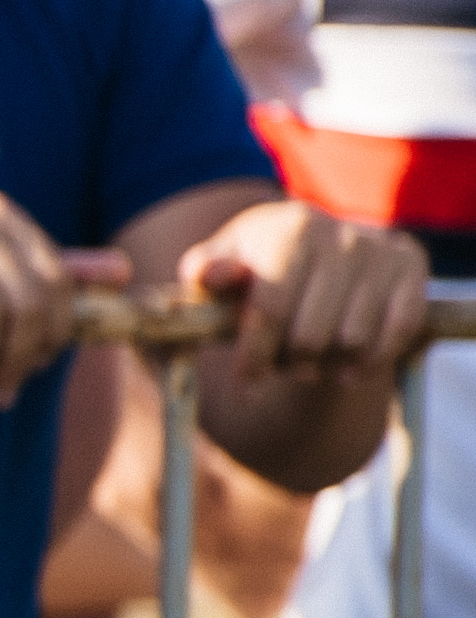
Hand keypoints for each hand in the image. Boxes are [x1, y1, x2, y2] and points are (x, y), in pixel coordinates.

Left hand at [180, 197, 436, 391]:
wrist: (318, 247)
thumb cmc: (259, 267)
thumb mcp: (224, 266)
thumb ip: (206, 273)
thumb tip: (211, 274)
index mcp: (289, 229)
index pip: (269, 309)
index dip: (254, 356)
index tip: (246, 389)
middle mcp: (339, 234)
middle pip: (311, 334)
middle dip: (289, 364)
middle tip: (282, 368)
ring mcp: (380, 248)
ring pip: (352, 340)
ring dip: (328, 366)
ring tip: (309, 363)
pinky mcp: (412, 265)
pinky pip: (398, 331)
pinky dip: (371, 360)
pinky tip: (347, 370)